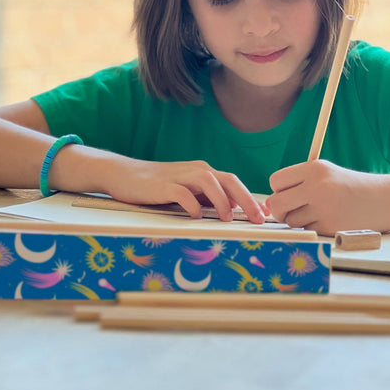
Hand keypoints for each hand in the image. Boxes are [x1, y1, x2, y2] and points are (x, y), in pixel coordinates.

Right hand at [104, 157, 265, 222]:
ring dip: (221, 199)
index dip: (251, 198)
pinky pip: (182, 192)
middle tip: (259, 219)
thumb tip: (231, 210)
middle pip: (228, 180)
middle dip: (246, 199)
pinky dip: (192, 204)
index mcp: (203, 172)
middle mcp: (195, 170)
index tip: (265, 215)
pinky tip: (196, 215)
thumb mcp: (185, 191)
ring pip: (209, 181)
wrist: (123, 174)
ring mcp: (179, 176)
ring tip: (228, 217)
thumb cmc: (156, 187)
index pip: (234, 182)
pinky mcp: (162, 185)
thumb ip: (205, 198)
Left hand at [268, 159, 389, 235]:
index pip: (275, 181)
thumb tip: (266, 204)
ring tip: (316, 211)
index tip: (287, 193)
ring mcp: (324, 208)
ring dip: (297, 219)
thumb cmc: (347, 186)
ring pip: (290, 220)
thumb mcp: (324, 173)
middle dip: (279, 210)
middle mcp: (317, 187)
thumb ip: (296, 184)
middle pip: (276, 203)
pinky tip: (328, 218)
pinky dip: (312, 227)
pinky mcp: (330, 226)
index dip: (277, 190)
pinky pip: (306, 229)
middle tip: (290, 209)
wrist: (383, 199)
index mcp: (314, 169)